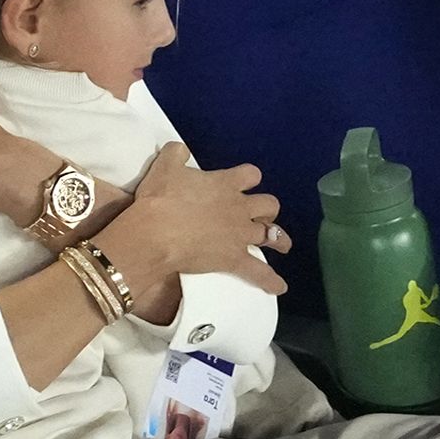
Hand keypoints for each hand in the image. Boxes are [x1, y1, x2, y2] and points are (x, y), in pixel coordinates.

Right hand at [96, 142, 290, 294]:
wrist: (155, 233)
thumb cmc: (160, 199)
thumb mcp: (165, 166)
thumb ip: (177, 154)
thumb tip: (182, 151)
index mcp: (226, 183)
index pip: (251, 174)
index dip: (249, 178)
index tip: (246, 181)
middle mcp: (240, 208)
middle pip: (268, 204)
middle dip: (267, 209)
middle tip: (262, 214)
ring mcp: (240, 235)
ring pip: (271, 234)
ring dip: (279, 238)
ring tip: (283, 244)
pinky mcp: (234, 259)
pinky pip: (259, 272)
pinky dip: (270, 280)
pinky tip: (280, 287)